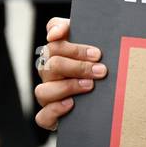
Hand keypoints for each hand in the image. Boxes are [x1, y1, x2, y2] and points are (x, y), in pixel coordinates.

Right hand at [35, 17, 107, 131]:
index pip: (54, 37)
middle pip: (52, 63)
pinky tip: (72, 104)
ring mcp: (47, 94)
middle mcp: (49, 72)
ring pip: (43, 89)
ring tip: (90, 86)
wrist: (103, 105)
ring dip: (68, 86)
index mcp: (59, 53)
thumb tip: (61, 31)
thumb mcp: (100, 52)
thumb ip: (91, 33)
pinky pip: (42, 116)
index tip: (84, 41)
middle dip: (78, 66)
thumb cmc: (100, 72)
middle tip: (101, 69)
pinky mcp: (49, 116)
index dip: (62, 32)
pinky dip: (55, 109)